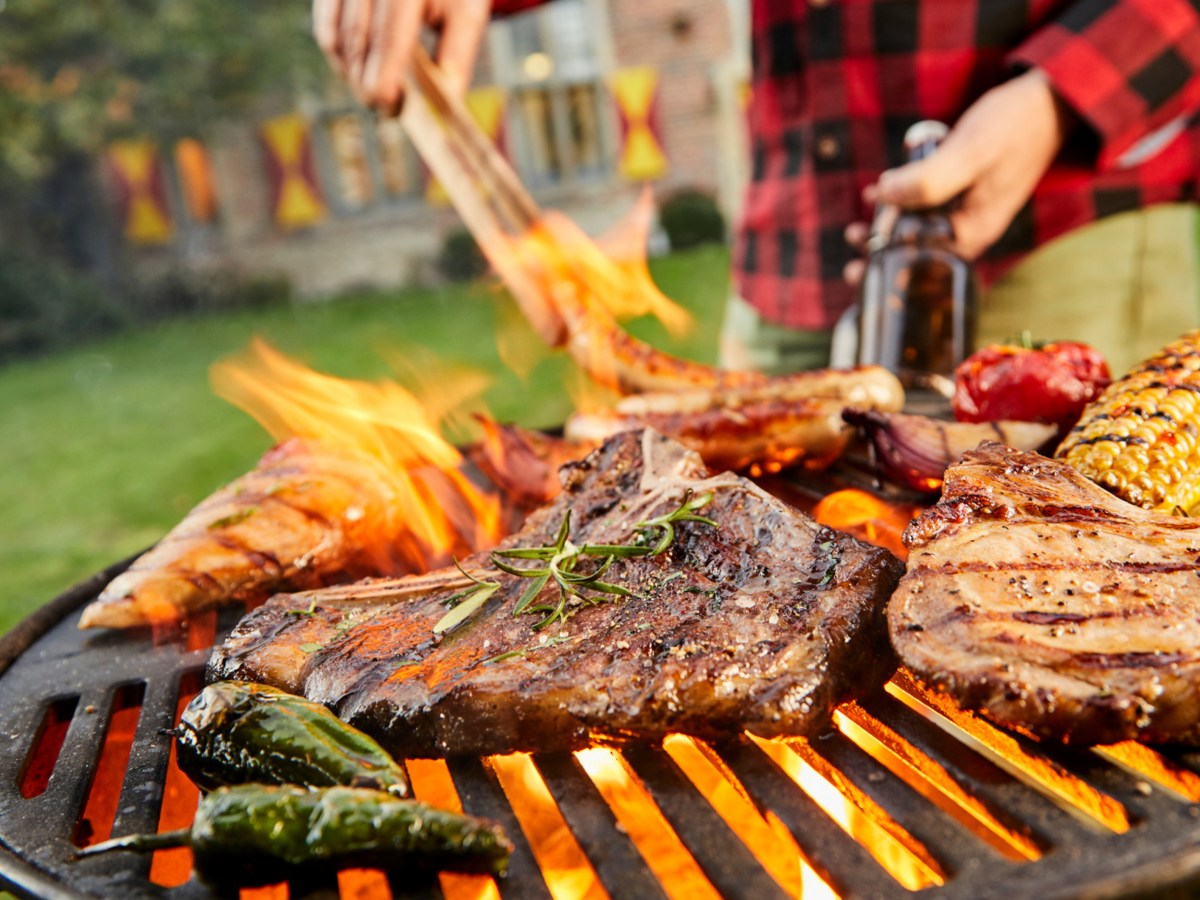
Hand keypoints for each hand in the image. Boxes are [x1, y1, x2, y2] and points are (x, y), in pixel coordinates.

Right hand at [313, 0, 490, 113]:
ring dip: (351, 72)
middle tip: (385, 108)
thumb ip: (456, 53)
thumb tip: (446, 101)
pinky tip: (356, 68)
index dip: (386, 78)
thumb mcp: (465, 9)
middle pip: (359, 40)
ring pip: (336, 36)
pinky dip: (338, 51)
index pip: (390, 36)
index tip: (391, 107)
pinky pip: (324, 22)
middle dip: (367, 82)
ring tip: (372, 90)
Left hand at [857, 69, 1074, 266]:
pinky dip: (902, 206)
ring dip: (886, 230)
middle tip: (852, 243)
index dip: (888, 270)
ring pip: (919, 230)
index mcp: (974, 233)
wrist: (1048, 102)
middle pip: (919, 253)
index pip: (923, 268)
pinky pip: (928, 209)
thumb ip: (929, 179)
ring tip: (856, 229)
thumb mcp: (970, 153)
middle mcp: (971, 229)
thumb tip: (884, 196)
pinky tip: (879, 195)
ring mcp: (968, 211)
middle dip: (882, 254)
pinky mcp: (964, 193)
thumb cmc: (1013, 126)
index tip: (857, 269)